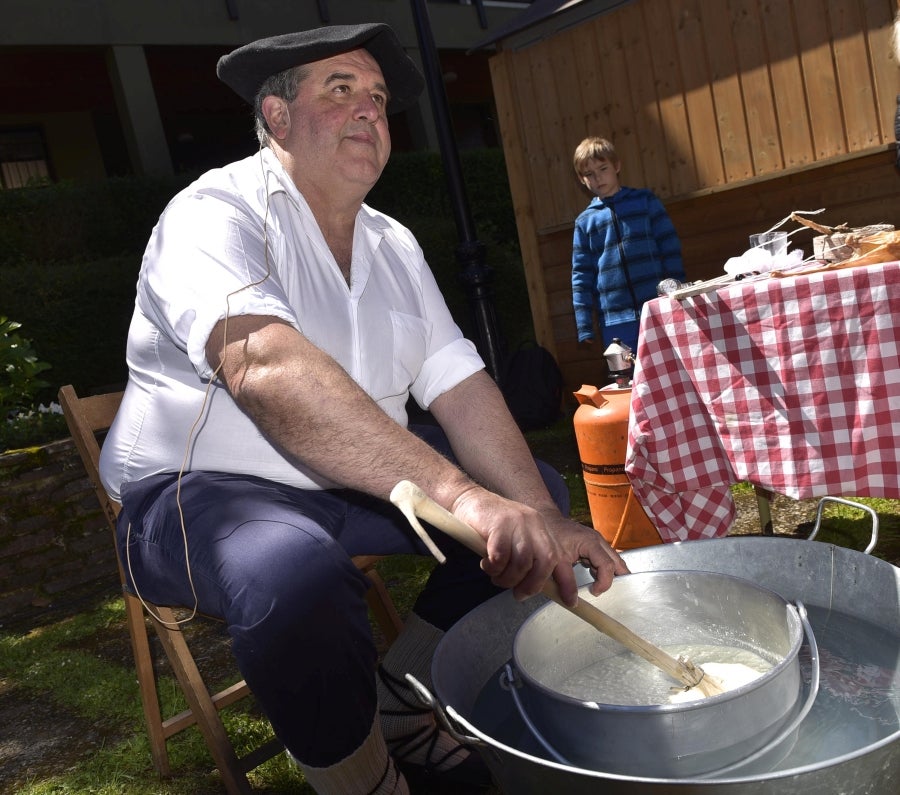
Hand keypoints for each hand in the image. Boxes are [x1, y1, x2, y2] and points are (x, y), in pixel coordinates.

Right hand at [450, 487, 627, 606]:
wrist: (468, 499)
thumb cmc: (490, 526)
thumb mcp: (516, 538)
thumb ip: (528, 558)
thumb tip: (532, 588)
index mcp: (541, 528)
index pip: (560, 557)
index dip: (567, 582)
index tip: (570, 602)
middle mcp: (534, 523)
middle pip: (546, 561)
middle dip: (534, 584)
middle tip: (518, 594)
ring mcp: (517, 522)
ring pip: (522, 563)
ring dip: (508, 578)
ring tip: (496, 576)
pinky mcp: (498, 524)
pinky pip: (501, 557)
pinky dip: (493, 568)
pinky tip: (486, 564)